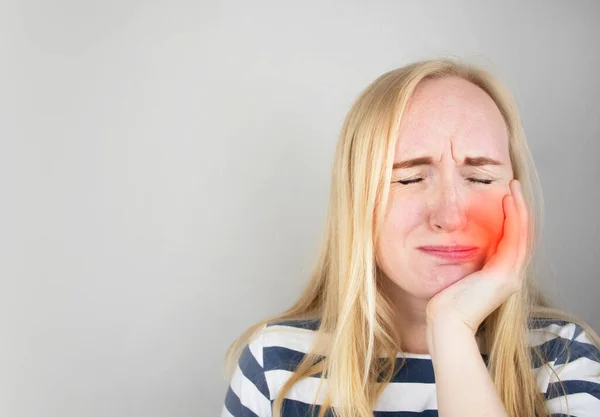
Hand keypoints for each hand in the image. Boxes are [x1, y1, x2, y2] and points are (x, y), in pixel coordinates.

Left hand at [425, 179, 528, 334]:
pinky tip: (508, 202)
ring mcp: (511, 275)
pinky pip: (514, 239)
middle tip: (514, 186)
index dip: (510, 218)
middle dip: (518, 208)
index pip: (511, 240)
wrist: (447, 321)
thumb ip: (465, 259)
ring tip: (513, 188)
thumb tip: (454, 241)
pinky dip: (513, 219)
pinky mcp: (505, 274)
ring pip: (522, 234)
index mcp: (500, 275)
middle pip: (521, 234)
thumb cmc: (446, 301)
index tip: (503, 197)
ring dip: (519, 208)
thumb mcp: (459, 274)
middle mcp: (510, 274)